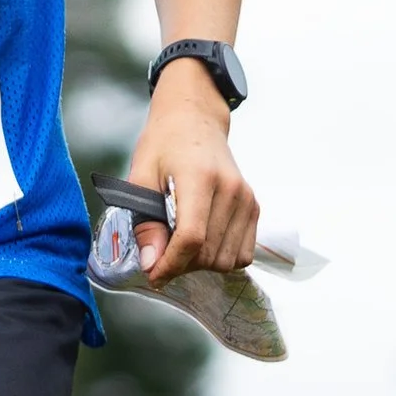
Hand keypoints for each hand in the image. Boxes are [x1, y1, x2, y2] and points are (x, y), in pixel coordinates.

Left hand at [128, 65, 258, 280]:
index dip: (171, 264)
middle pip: (208, 253)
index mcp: (200, 178)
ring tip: (181, 246)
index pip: (191, 237)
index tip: (153, 275)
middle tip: (161, 255)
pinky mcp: (254, 207)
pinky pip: (243, 253)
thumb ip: (146, 221)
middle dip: (182, 265)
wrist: (196, 120)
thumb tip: (151, 263)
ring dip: (201, 264)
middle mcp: (231, 190)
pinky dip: (221, 257)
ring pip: (226, 259)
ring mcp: (247, 199)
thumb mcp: (141, 176)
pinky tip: (202, 242)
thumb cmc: (165, 143)